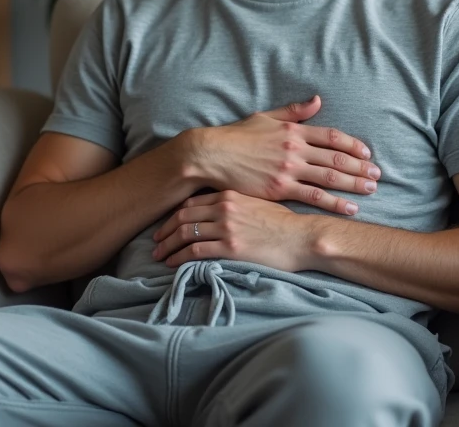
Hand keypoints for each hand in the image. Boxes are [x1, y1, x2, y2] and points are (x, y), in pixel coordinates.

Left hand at [151, 190, 315, 271]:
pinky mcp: (230, 247)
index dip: (174, 214)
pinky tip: (173, 264)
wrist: (302, 237)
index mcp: (229, 194)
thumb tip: (218, 211)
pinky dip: (179, 257)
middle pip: (182, 216)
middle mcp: (224, 208)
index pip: (191, 202)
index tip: (166, 225)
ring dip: (167, 246)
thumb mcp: (258, 202)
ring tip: (159, 255)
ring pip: (184, 233)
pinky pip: (195, 251)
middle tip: (155, 241)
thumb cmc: (284, 223)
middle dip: (165, 230)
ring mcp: (226, 227)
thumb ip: (235, 203)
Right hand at [187, 94, 378, 214]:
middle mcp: (295, 149)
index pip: (332, 136)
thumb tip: (317, 100)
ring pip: (330, 177)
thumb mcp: (265, 117)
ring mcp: (288, 169)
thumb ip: (293, 112)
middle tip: (378, 175)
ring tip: (371, 189)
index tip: (367, 153)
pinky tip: (350, 208)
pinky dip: (335, 203)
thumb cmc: (236, 137)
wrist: (212, 155)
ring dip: (354, 184)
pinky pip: (314, 197)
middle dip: (360, 167)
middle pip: (336, 158)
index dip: (353, 145)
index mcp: (293, 130)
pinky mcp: (280, 188)